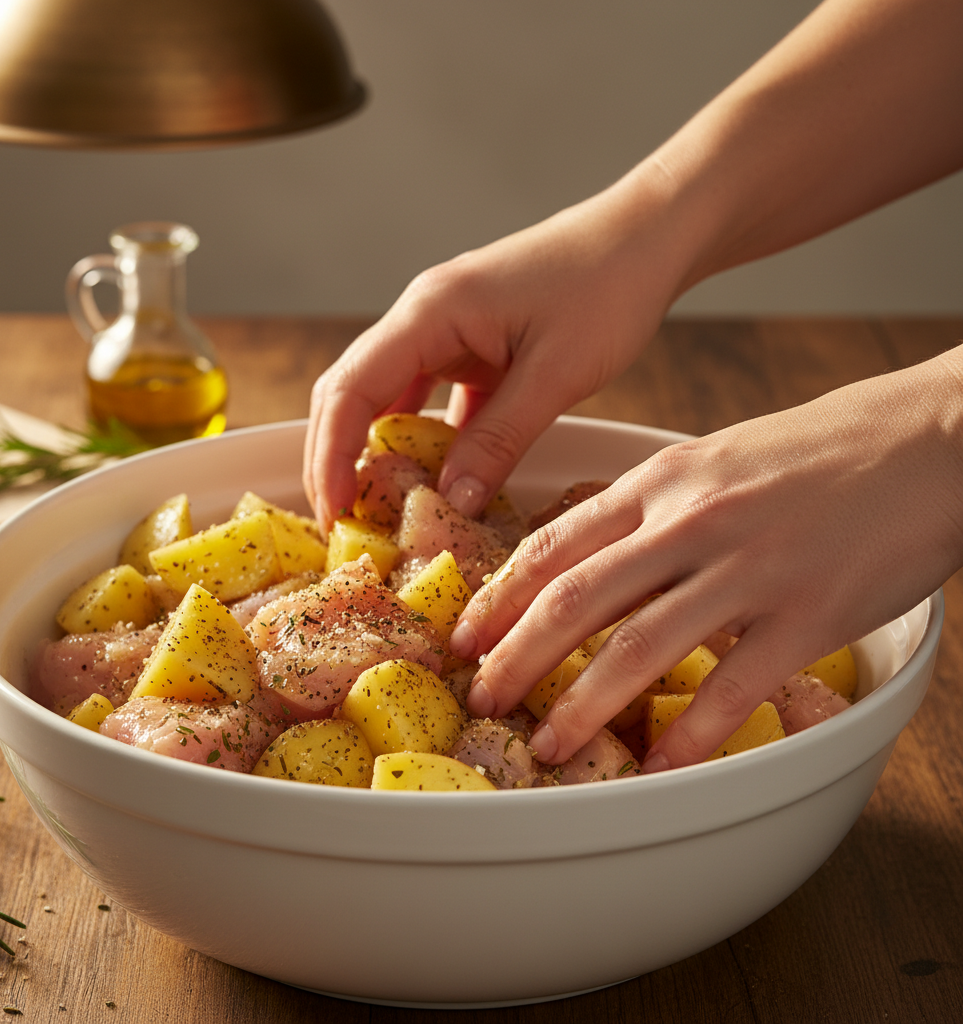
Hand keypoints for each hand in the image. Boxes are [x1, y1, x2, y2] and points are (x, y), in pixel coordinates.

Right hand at [302, 171, 685, 529]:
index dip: (331, 455)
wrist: (644, 240)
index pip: (352, 389)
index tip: (334, 512)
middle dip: (336, 459)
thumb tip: (451, 502)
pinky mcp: (470, 348)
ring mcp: (444, 333)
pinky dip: (421, 442)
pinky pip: (428, 401)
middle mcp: (423, 319)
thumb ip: (500, 440)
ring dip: (374, 453)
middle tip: (341, 525)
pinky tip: (428, 480)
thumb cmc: (607, 288)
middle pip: (352, 393)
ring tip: (372, 512)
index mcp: (431, 312)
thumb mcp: (555, 374)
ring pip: (385, 399)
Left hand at [453, 347, 962, 770]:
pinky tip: (655, 765)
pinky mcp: (808, 613)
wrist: (929, 436)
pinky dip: (687, 732)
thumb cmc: (819, 448)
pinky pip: (732, 684)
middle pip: (575, 599)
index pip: (555, 545)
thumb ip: (652, 503)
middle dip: (515, 656)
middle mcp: (690, 522)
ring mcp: (748, 568)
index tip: (465, 635)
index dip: (499, 596)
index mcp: (662, 481)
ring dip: (583, 706)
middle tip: (480, 697)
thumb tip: (593, 546)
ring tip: (547, 745)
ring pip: (639, 647)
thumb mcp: (714, 456)